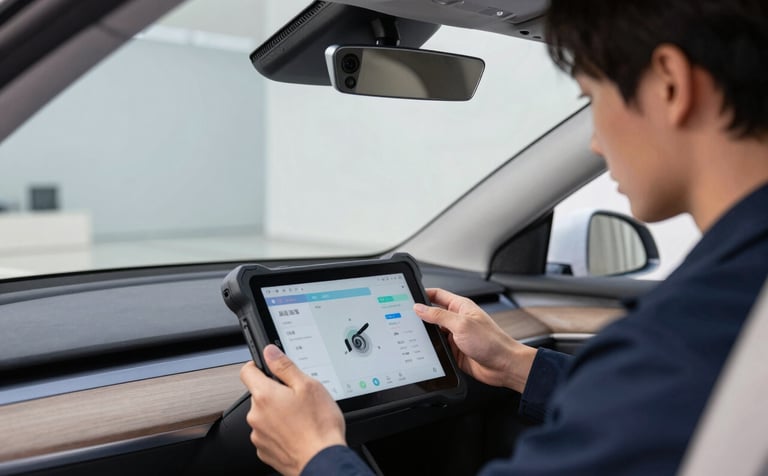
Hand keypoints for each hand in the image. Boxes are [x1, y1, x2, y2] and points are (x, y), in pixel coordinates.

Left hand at [239, 345, 346, 475]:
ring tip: (301, 418)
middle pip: (259, 395)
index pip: (247, 372)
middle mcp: (256, 416)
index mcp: (265, 396)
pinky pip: (269, 434)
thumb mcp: (308, 386)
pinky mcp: (264, 451)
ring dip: (278, 414)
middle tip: (298, 398)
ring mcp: (259, 436)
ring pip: (265, 416)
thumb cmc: (318, 426)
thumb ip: (285, 366)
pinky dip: (280, 432)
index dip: (258, 366)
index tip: (269, 368)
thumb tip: (270, 352)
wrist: (322, 461)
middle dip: (276, 393)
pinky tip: (298, 433)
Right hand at [415, 288, 536, 392]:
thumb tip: (420, 308)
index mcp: (461, 307)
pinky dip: (431, 348)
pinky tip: (425, 349)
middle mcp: (457, 320)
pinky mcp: (454, 351)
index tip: (408, 296)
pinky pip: (438, 347)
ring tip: (414, 335)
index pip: (437, 295)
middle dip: (420, 316)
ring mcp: (455, 336)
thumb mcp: (461, 324)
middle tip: (406, 318)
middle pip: (432, 314)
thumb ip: (439, 315)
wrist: (503, 366)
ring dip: (426, 334)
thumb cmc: (492, 342)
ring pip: (433, 332)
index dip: (423, 294)